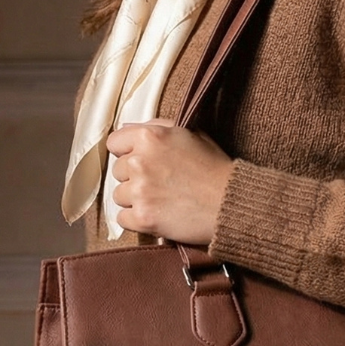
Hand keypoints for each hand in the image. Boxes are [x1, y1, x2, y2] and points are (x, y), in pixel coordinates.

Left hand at [106, 119, 233, 244]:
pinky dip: (137, 219)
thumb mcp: (190, 133)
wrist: (230, 202)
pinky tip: (157, 213)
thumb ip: (156, 126)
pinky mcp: (143, 217)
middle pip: (117, 171)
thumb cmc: (215, 168)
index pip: (114, 143)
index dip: (127, 152)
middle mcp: (140, 162)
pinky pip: (123, 218)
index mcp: (150, 137)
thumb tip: (126, 128)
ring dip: (135, 199)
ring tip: (162, 198)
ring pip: (118, 195)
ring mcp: (140, 191)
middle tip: (160, 181)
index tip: (142, 161)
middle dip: (134, 177)